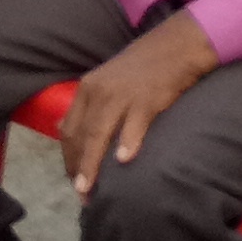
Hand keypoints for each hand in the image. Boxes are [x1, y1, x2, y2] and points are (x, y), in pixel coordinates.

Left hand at [56, 13, 218, 193]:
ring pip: (98, 134)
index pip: (68, 129)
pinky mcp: (146, 99)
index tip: (72, 178)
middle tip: (81, 193)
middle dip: (77, 167)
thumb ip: (90, 104)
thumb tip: (66, 129)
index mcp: (87, 88)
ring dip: (91, 164)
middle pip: (80, 135)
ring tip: (89, 189)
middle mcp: (99, 92)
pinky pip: (134, 124)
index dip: (67, 157)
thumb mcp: (107, 81)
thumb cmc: (142, 67)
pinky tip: (124, 160)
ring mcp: (121, 95)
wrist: (175, 47)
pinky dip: (128, 142)